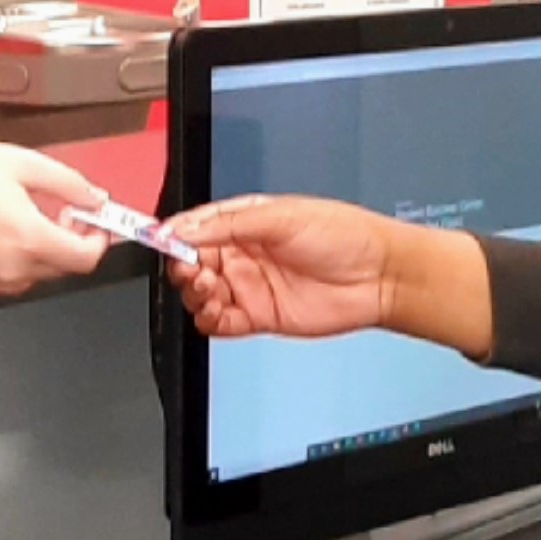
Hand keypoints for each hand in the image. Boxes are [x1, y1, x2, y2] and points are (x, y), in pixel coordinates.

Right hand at [0, 143, 111, 295]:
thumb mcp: (25, 164)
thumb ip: (70, 184)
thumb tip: (95, 199)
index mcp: (29, 239)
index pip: (86, 257)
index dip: (98, 237)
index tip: (95, 219)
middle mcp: (15, 267)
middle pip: (68, 266)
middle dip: (75, 238)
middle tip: (66, 209)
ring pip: (46, 271)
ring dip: (52, 247)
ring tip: (34, 215)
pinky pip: (22, 274)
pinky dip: (29, 255)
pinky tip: (14, 228)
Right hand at [164, 196, 494, 353]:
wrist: (380, 277)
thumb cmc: (345, 236)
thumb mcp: (283, 216)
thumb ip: (230, 223)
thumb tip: (187, 229)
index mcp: (245, 223)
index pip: (196, 228)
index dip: (175, 235)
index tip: (161, 240)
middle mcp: (243, 254)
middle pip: (191, 263)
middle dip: (182, 266)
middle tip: (192, 269)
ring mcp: (249, 287)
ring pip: (199, 295)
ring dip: (194, 294)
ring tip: (210, 289)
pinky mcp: (258, 317)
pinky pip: (218, 323)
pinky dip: (208, 320)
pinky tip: (216, 312)